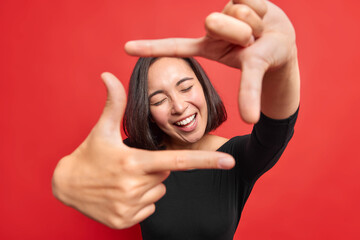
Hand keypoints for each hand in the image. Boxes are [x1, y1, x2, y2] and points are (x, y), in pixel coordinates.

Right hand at [52, 73, 234, 228]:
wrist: (66, 185)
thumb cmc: (88, 154)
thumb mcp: (101, 129)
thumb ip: (113, 103)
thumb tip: (108, 75)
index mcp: (135, 162)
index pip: (179, 161)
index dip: (206, 161)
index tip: (229, 162)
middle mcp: (134, 187)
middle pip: (166, 174)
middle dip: (154, 168)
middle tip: (130, 164)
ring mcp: (129, 206)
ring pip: (157, 192)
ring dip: (147, 185)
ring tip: (123, 179)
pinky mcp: (124, 221)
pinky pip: (148, 209)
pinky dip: (139, 202)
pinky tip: (120, 194)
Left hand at [125, 0, 299, 122]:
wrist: (283, 39)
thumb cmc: (267, 58)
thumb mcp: (255, 72)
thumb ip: (248, 92)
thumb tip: (250, 121)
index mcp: (207, 47)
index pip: (174, 45)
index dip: (151, 46)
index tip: (125, 48)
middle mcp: (211, 27)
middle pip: (216, 22)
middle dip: (241, 33)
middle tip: (251, 40)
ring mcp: (223, 11)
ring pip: (236, 11)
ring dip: (255, 23)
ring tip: (258, 31)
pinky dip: (261, 7)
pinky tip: (261, 14)